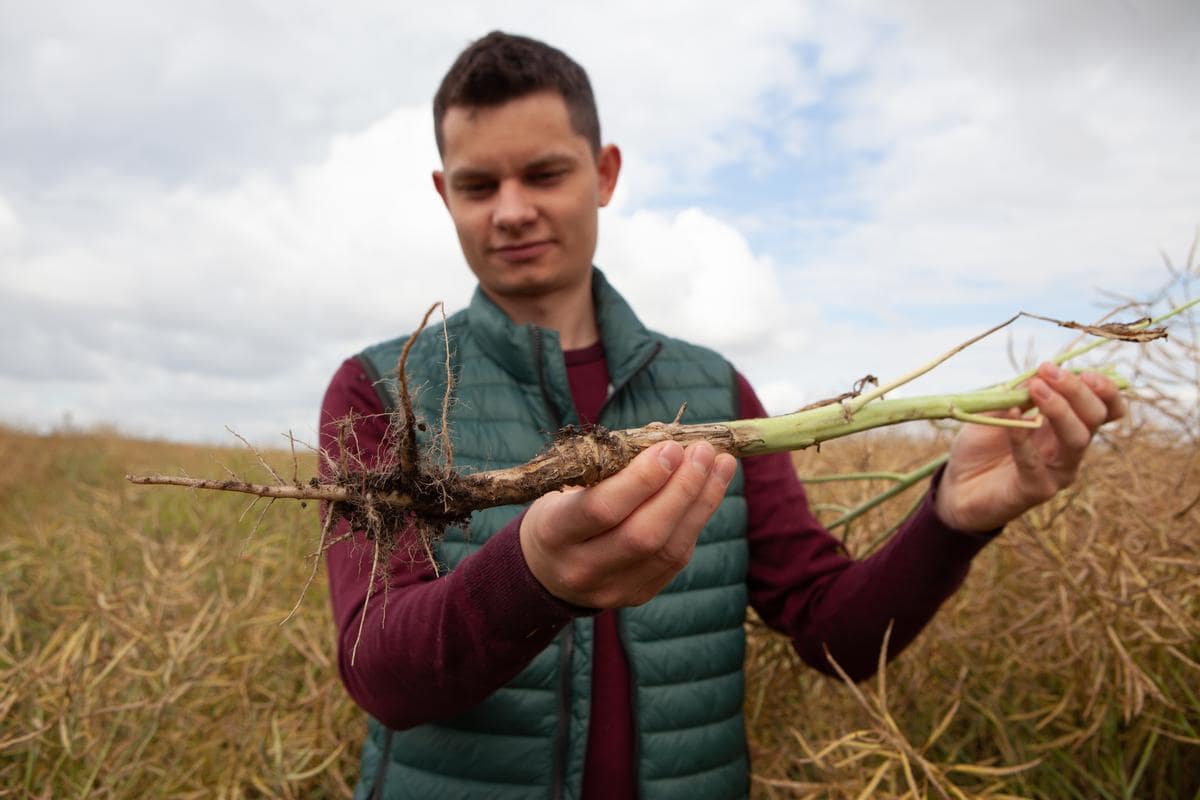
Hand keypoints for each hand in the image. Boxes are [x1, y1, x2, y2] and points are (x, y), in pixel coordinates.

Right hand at [519, 440, 737, 607]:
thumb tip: (669, 444)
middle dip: (681, 489)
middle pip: (643, 535)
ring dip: (701, 503)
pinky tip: (709, 491)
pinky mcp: (637, 596)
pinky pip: (675, 561)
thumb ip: (610, 469)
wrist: (546, 571)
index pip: (603, 508)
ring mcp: (611, 590)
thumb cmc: (560, 511)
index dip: (642, 478)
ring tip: (720, 465)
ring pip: (667, 551)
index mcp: (554, 532)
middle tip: (703, 451)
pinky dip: (696, 521)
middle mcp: (581, 568)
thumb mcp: (565, 486)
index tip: (670, 447)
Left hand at [936, 363, 1124, 531]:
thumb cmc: (981, 446)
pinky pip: (1034, 462)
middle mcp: (1070, 448)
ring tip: (1035, 387)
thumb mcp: (996, 410)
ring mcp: (1058, 471)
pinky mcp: (1036, 490)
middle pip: (1095, 417)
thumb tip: (1035, 376)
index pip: (1105, 407)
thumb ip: (1016, 394)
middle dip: (1075, 390)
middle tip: (1046, 370)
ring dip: (1059, 409)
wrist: (956, 485)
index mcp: (1068, 425)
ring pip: (1078, 439)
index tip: (1078, 369)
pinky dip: (1023, 437)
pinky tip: (1011, 416)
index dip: (1103, 387)